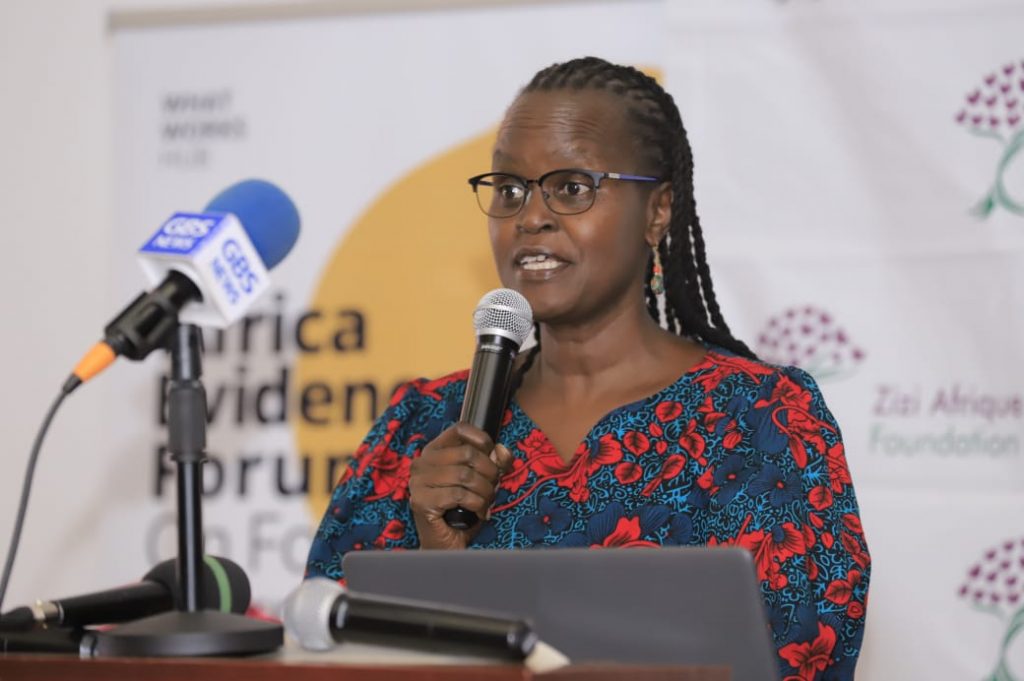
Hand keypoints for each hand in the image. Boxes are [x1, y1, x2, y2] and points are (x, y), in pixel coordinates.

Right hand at [409, 423, 513, 549]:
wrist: (447, 545)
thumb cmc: (463, 510)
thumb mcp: (482, 481)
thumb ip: (494, 463)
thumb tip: (502, 450)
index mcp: (434, 451)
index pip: (459, 429)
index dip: (482, 440)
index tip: (493, 456)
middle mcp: (422, 463)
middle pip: (467, 453)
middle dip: (489, 473)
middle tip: (493, 489)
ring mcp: (418, 482)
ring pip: (465, 475)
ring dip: (485, 492)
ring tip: (487, 503)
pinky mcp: (422, 502)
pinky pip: (460, 495)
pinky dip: (477, 505)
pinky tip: (479, 512)